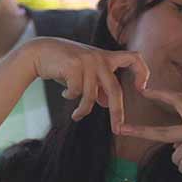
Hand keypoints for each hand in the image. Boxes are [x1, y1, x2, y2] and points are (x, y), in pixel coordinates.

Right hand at [23, 37, 146, 123]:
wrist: (39, 52)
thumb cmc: (63, 65)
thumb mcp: (84, 75)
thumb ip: (98, 87)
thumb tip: (108, 104)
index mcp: (106, 57)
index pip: (134, 58)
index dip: (142, 72)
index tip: (141, 89)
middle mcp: (99, 57)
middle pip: (115, 89)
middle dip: (117, 112)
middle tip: (117, 129)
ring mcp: (87, 60)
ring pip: (91, 95)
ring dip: (83, 109)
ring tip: (76, 115)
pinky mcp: (73, 65)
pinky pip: (76, 92)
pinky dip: (70, 97)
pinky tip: (64, 94)